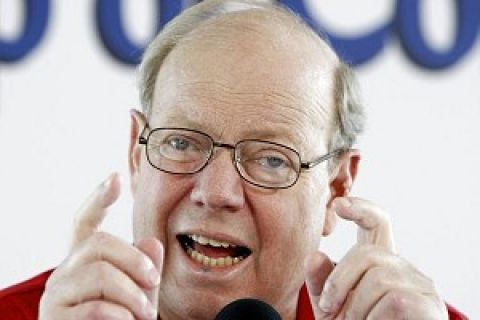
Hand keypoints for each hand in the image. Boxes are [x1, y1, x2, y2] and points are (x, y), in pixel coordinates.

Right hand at [39, 173, 162, 319]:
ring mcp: (56, 295)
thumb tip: (152, 244)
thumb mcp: (141, 294)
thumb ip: (145, 269)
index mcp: (85, 262)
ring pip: (100, 274)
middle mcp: (64, 272)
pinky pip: (97, 307)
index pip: (85, 223)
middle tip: (154, 282)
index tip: (115, 178)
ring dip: (133, 294)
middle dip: (134, 260)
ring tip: (144, 311)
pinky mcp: (55, 319)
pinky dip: (122, 316)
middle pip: (99, 243)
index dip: (98, 199)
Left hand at [305, 197, 448, 318]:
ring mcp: (420, 284)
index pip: (377, 223)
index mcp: (379, 262)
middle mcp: (402, 267)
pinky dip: (375, 319)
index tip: (338, 205)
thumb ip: (321, 283)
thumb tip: (314, 255)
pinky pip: (393, 300)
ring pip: (378, 278)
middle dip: (339, 283)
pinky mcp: (429, 305)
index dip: (361, 209)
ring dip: (357, 308)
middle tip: (330, 308)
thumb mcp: (331, 306)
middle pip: (366, 253)